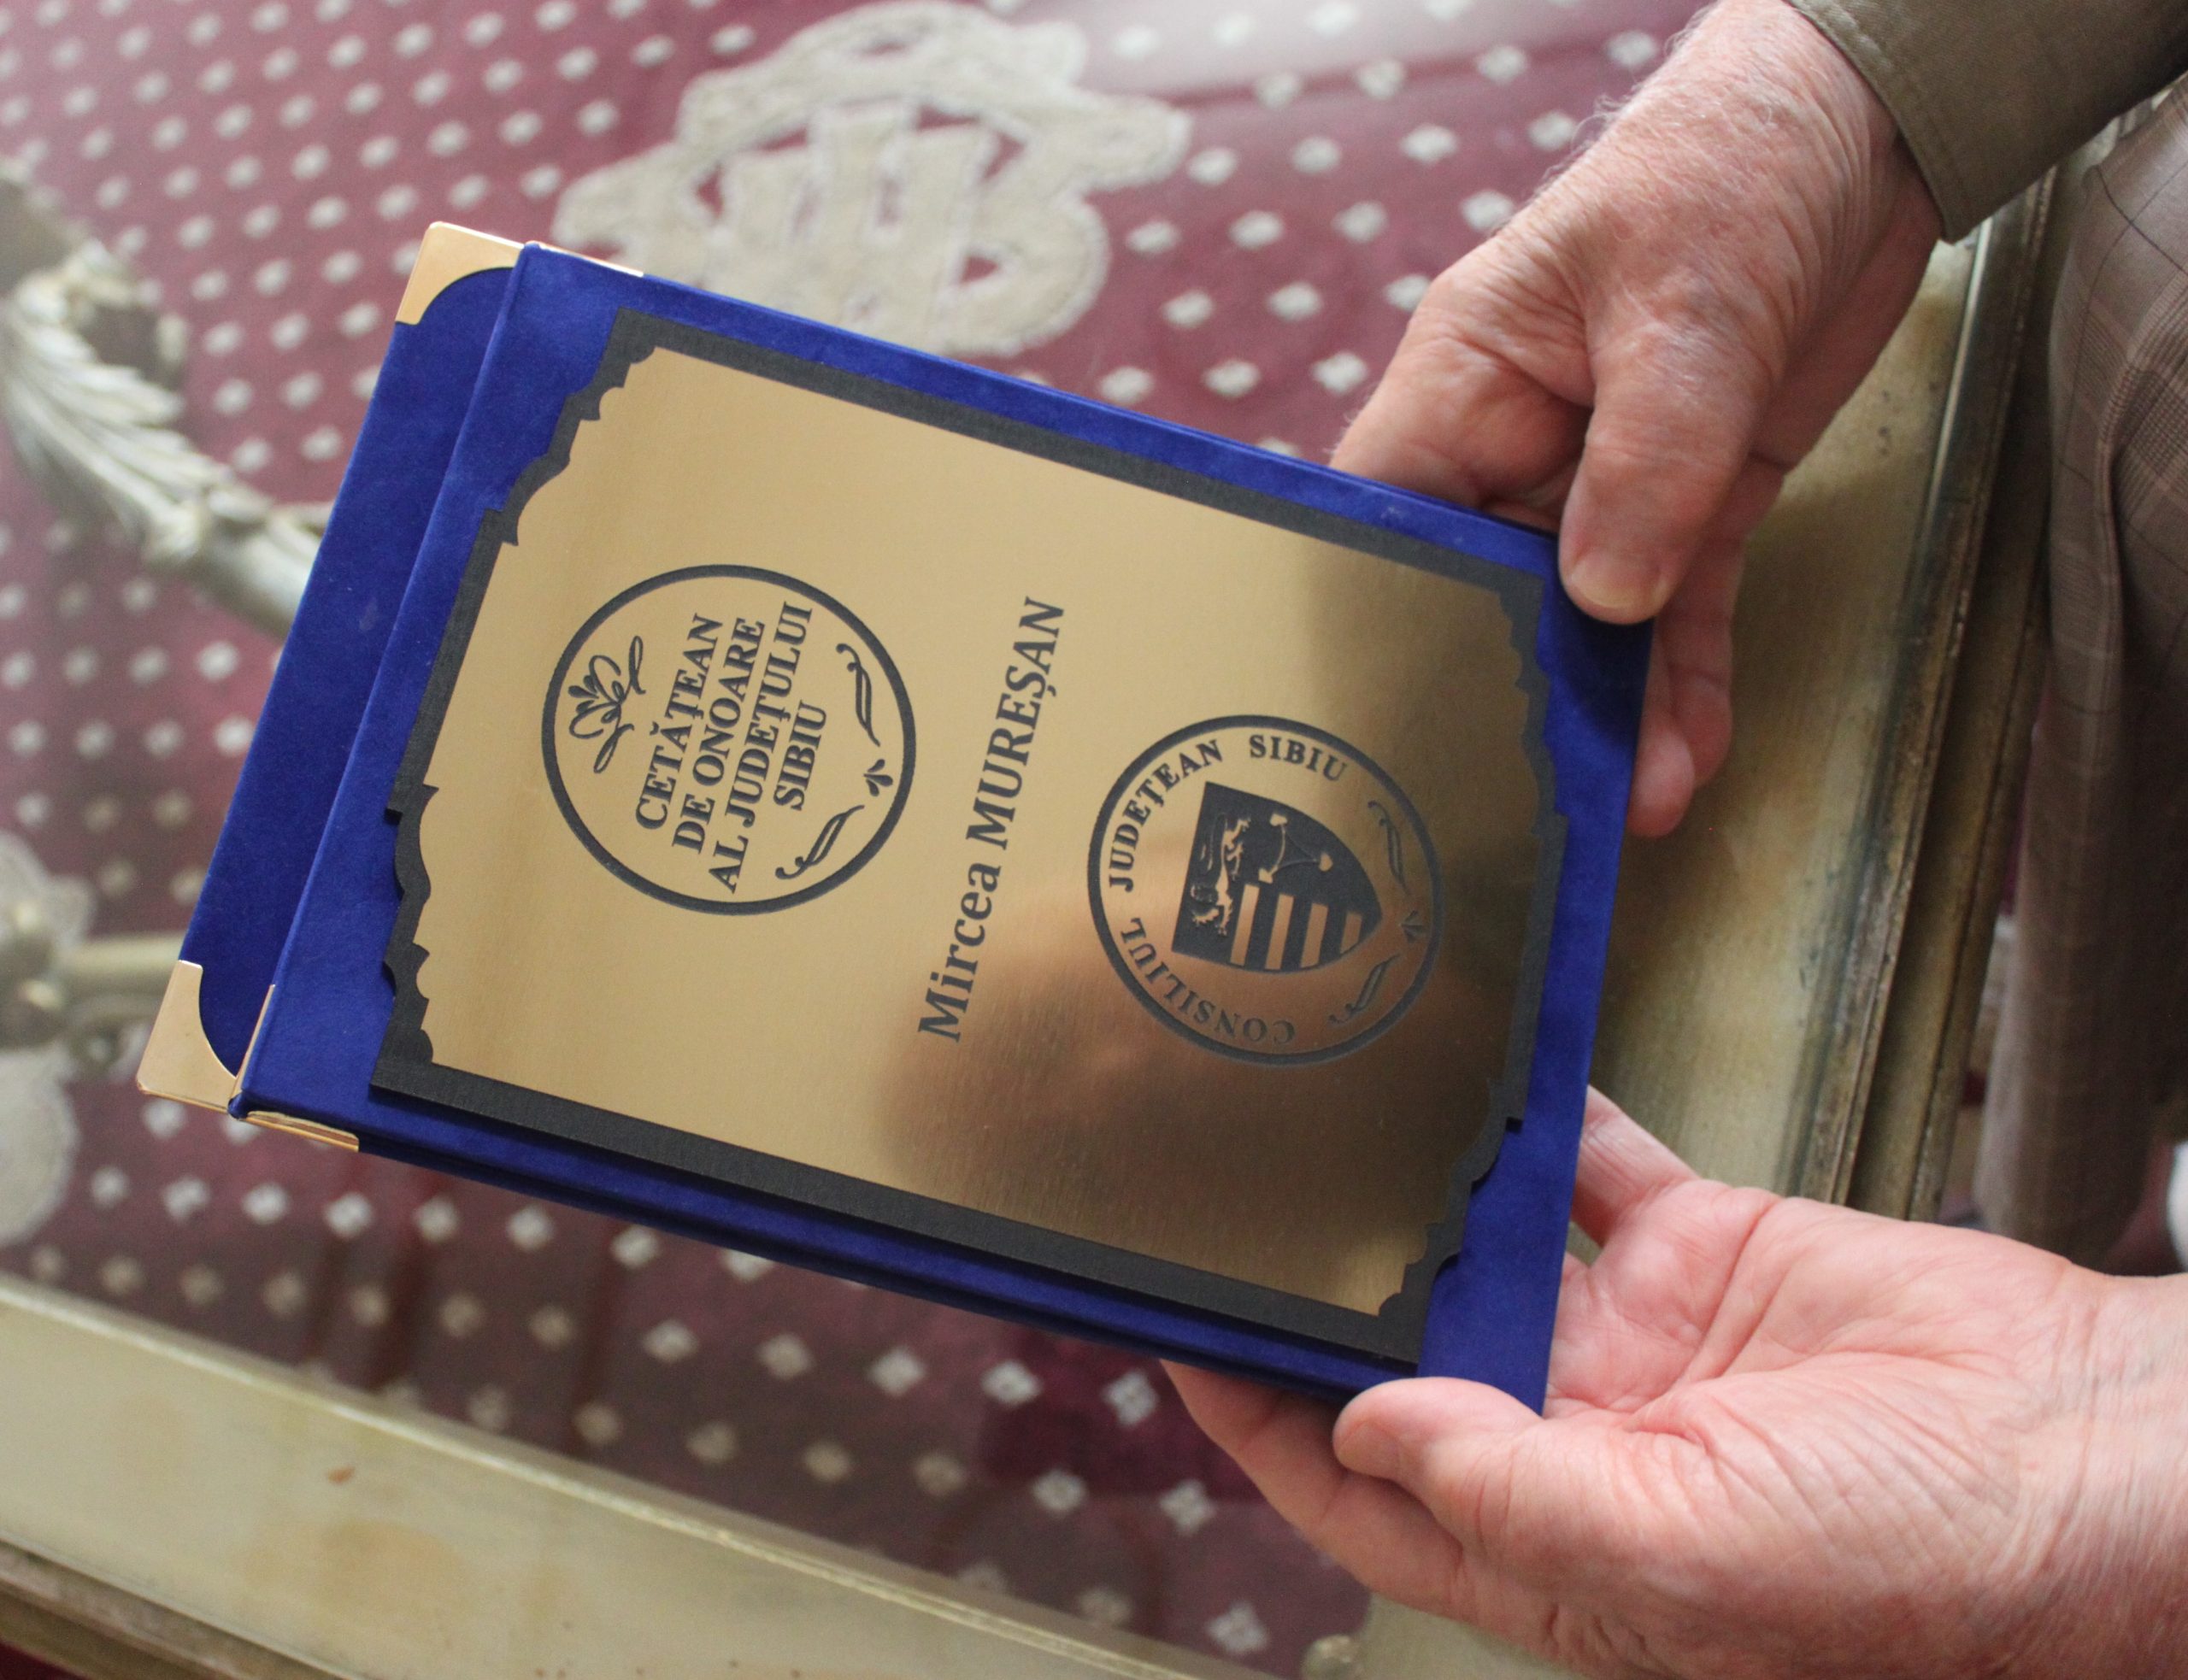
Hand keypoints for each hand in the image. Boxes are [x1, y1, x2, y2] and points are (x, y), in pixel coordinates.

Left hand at [1171, 1093, 2187, 1678]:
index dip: (1257, 1423)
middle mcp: (1572, 1437)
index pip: (1357, 1489)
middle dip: (1320, 1295)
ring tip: (1313, 1119)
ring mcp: (1635, 1336)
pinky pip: (1591, 1168)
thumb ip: (1508, 1490)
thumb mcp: (1683, 1553)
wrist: (2078, 1452)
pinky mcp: (1700, 1245)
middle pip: (1402, 1356)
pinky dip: (1535, 1119)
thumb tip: (1357, 1428)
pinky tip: (1468, 1064)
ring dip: (1411, 1197)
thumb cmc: (1910, 1558)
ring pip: (1484, 1252)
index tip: (1175, 1338)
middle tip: (1222, 1203)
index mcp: (1549, 1542)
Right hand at [1334, 0, 1941, 834]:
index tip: (1392, 717)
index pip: (1382, 517)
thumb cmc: (1730, 168)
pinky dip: (1685, 681)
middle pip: (1481, 594)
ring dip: (1612, 713)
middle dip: (1506, 698)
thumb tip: (1602, 602)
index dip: (1376, 616)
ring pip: (1588, 624)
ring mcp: (1606, 482)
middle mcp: (1518, 445)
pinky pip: (1677, 613)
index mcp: (1465, 383)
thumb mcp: (1686, 307)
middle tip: (1522, 799)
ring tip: (1633, 806)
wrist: (1861, 131)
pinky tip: (1688, 753)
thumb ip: (1645, 458)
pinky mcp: (1693, 502)